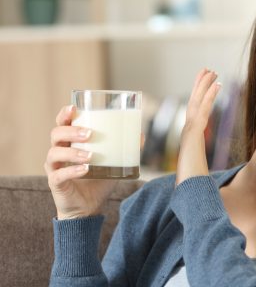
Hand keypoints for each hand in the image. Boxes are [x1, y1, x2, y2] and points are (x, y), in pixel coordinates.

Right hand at [44, 105, 117, 219]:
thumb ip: (126, 149)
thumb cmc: (99, 180)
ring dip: (73, 152)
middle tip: (90, 134)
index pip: (62, 123)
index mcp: (70, 142)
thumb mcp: (114, 162)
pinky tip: (85, 170)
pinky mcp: (55, 183)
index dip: (64, 114)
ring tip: (90, 156)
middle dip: (72, 131)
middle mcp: (59, 151)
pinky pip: (58, 175)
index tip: (73, 108)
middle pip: (56, 134)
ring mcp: (55, 167)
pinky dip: (72, 171)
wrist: (89, 207)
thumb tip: (141, 135)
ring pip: (54, 153)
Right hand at [175, 69, 221, 185]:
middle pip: (194, 102)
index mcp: (190, 139)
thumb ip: (201, 167)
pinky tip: (218, 84)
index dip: (200, 97)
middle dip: (200, 85)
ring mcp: (189, 131)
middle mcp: (188, 132)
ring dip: (204, 85)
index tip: (206, 85)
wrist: (187, 192)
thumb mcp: (200, 172)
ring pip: (197, 102)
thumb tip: (205, 174)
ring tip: (211, 71)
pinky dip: (210, 95)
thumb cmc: (193, 185)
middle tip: (207, 70)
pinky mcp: (193, 132)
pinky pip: (203, 109)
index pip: (195, 112)